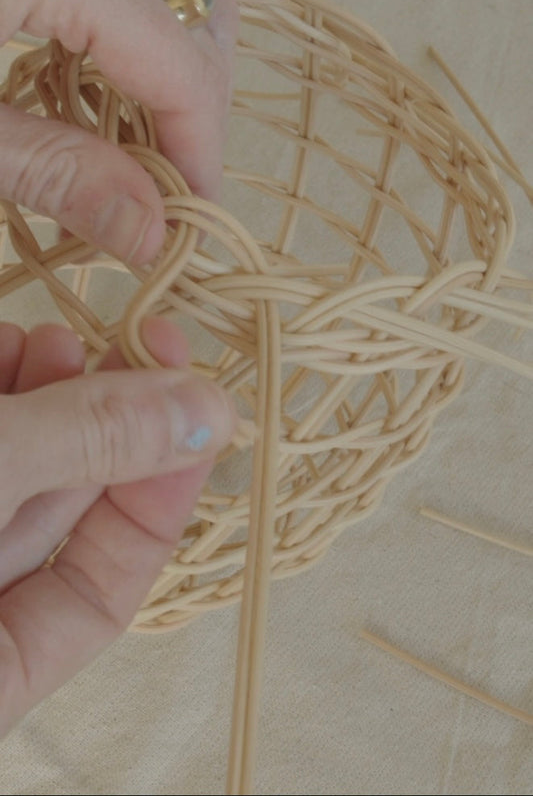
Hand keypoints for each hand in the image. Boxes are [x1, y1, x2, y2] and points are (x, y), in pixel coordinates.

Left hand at [0, 0, 238, 260]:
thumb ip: (56, 176)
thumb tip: (150, 230)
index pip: (181, 66)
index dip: (198, 155)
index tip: (190, 220)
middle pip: (194, 26)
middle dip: (187, 119)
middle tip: (154, 192)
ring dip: (166, 79)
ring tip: (124, 147)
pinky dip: (135, 40)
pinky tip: (95, 92)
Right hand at [0, 317, 234, 737]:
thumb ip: (84, 446)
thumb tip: (205, 413)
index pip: (98, 599)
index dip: (158, 501)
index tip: (196, 410)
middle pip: (58, 516)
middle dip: (101, 422)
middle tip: (139, 348)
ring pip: (17, 469)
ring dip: (49, 396)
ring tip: (63, 338)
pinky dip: (2, 388)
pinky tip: (15, 343)